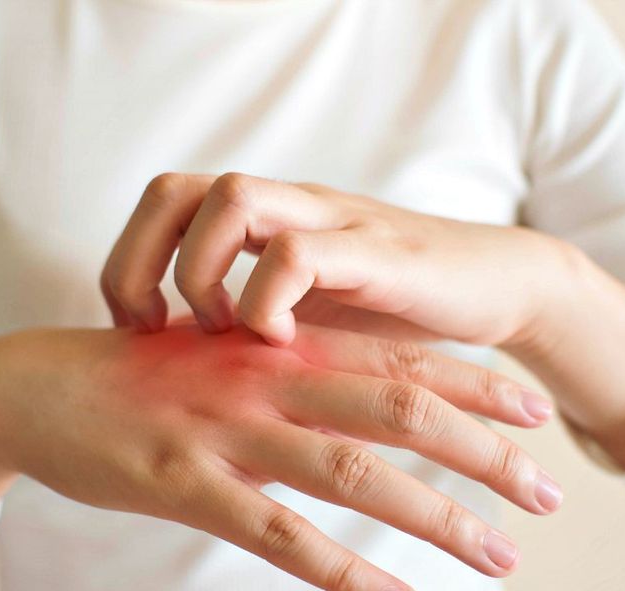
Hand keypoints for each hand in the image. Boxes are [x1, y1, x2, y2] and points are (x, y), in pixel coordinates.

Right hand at [0, 323, 560, 590]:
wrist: (34, 387)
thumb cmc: (135, 374)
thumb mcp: (217, 356)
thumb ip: (283, 371)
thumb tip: (350, 397)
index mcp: (276, 345)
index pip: (396, 357)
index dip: (474, 385)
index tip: (534, 413)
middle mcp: (265, 379)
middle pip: (399, 410)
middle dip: (484, 453)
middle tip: (549, 494)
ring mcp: (227, 431)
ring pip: (355, 472)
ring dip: (437, 516)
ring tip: (500, 555)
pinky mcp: (186, 482)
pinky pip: (279, 533)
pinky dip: (345, 571)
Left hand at [101, 172, 568, 345]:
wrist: (495, 288)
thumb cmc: (390, 313)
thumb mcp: (303, 318)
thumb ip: (245, 326)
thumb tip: (172, 366)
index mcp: (263, 220)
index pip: (163, 201)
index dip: (129, 262)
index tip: (139, 329)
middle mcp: (288, 206)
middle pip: (177, 189)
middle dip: (144, 263)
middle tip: (160, 329)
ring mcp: (331, 221)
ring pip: (231, 200)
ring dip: (204, 273)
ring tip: (226, 332)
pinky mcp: (377, 251)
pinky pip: (299, 253)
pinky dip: (269, 300)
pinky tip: (281, 343)